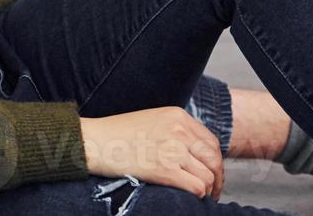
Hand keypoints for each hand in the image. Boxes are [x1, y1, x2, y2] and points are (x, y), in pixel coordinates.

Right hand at [80, 107, 224, 200]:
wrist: (95, 141)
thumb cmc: (118, 134)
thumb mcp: (152, 120)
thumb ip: (176, 131)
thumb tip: (196, 152)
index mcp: (177, 116)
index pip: (211, 141)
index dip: (215, 161)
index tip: (212, 172)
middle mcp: (179, 130)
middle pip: (214, 159)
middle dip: (217, 177)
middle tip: (212, 189)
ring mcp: (173, 149)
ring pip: (208, 175)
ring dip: (207, 189)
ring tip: (201, 195)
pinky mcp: (165, 169)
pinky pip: (197, 187)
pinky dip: (198, 195)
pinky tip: (191, 197)